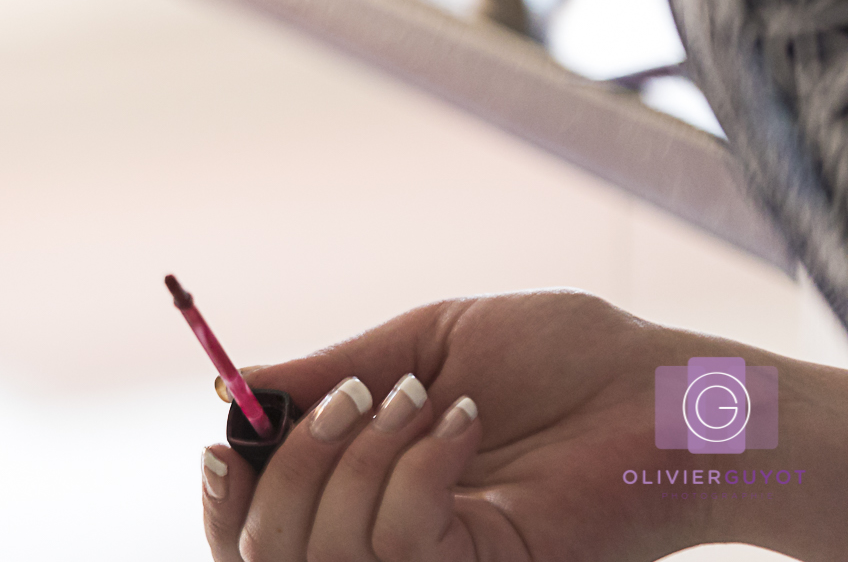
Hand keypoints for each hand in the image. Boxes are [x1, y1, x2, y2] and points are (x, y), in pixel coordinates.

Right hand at [199, 291, 840, 561]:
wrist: (661, 387)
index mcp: (371, 490)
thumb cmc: (561, 358)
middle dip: (292, 462)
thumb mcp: (423, 346)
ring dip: (364, 454)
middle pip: (273, 552)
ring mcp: (441, 559)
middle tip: (354, 398)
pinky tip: (467, 424)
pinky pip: (405, 538)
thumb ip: (330, 372)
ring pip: (334, 544)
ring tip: (428, 402)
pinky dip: (421, 465)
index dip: (228, 501)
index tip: (226, 440)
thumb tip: (232, 387)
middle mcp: (396, 539)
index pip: (263, 533)